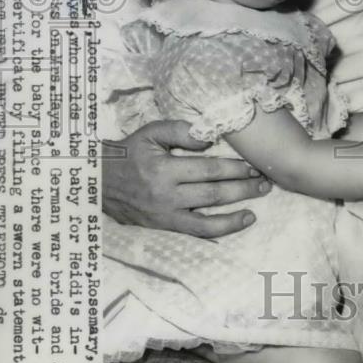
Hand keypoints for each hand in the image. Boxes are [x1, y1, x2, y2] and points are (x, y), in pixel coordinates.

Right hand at [102, 120, 271, 237]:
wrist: (97, 182)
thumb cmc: (129, 153)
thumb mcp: (150, 133)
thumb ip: (180, 131)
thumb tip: (209, 137)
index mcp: (163, 168)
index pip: (208, 169)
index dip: (235, 168)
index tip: (255, 165)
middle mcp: (166, 195)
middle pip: (213, 193)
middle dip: (243, 188)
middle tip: (265, 183)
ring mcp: (165, 215)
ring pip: (208, 218)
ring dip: (237, 212)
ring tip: (258, 203)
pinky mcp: (163, 228)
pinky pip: (196, 232)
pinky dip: (221, 230)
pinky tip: (240, 222)